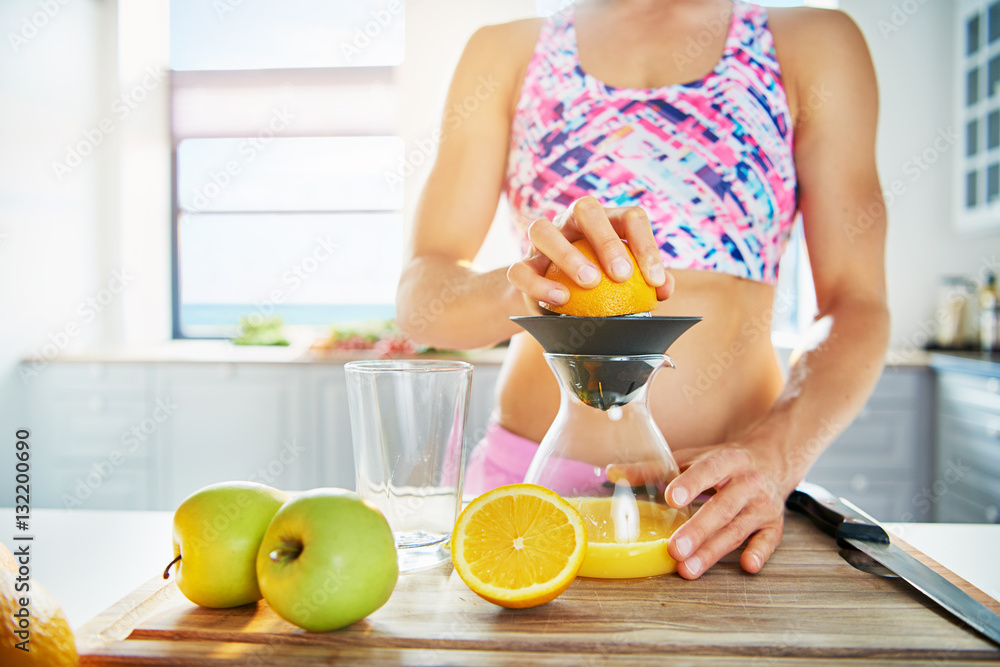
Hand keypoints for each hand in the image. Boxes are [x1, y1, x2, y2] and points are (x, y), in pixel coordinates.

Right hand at [507, 196, 673, 310]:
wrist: (555, 300)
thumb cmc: (600, 287)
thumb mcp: (625, 283)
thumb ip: (646, 282)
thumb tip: (664, 288)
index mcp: (605, 221)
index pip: (630, 217)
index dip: (646, 245)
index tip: (655, 280)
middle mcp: (571, 222)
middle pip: (585, 208)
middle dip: (606, 239)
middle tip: (622, 274)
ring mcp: (541, 240)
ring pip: (542, 229)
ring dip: (567, 255)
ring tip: (590, 282)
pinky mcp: (521, 264)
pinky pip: (520, 270)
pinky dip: (540, 285)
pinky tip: (562, 301)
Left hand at [664, 443, 791, 578]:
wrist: (773, 459)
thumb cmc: (723, 463)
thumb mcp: (691, 459)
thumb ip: (654, 469)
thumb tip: (613, 474)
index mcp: (726, 460)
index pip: (708, 470)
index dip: (690, 484)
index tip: (671, 498)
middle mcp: (747, 482)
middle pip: (722, 507)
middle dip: (698, 530)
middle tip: (675, 549)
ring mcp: (763, 504)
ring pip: (738, 528)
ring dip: (714, 550)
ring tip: (689, 568)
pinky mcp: (774, 523)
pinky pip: (769, 540)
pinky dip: (760, 552)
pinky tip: (747, 565)